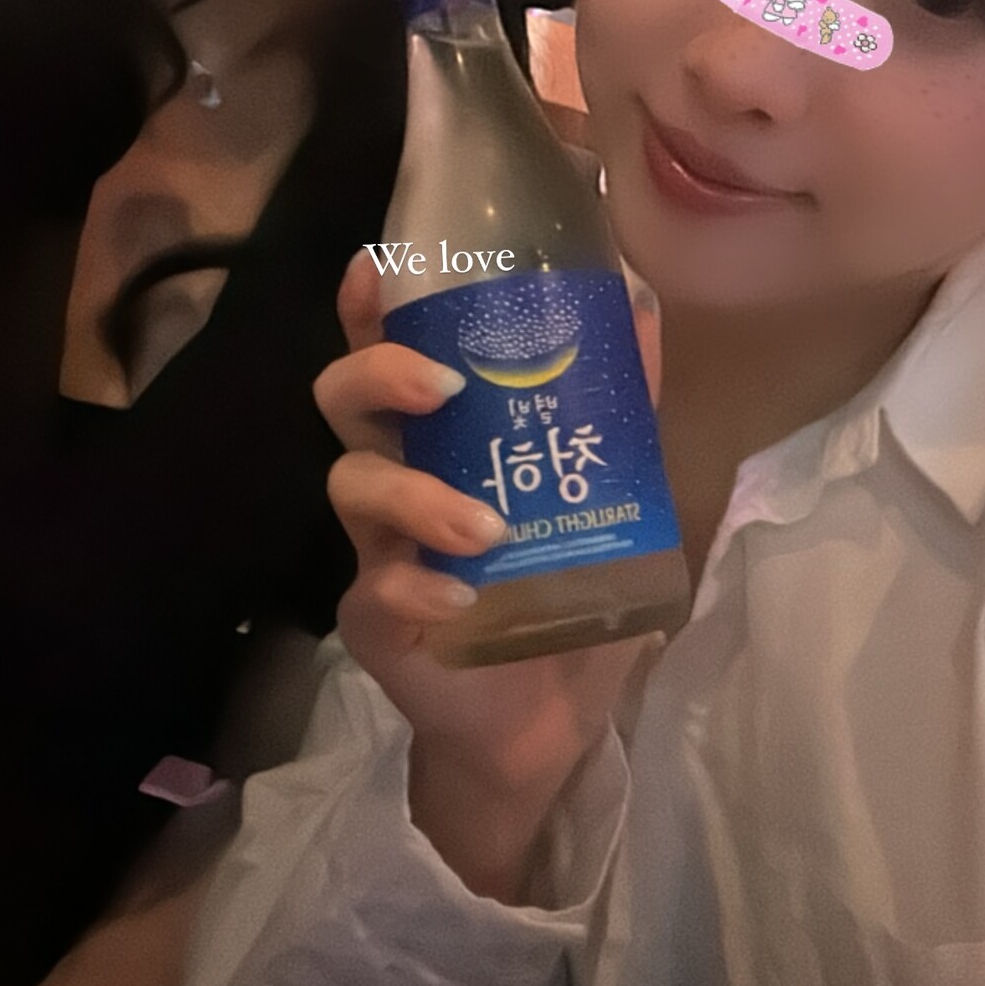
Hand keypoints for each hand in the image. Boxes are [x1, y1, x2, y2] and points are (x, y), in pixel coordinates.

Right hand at [314, 252, 659, 895]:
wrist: (550, 719)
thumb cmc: (567, 587)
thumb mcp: (612, 494)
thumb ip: (625, 412)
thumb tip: (641, 310)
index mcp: (442, 434)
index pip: (389, 351)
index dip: (369, 307)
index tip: (374, 266)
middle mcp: (398, 475)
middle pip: (344, 400)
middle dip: (380, 375)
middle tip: (443, 387)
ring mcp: (377, 551)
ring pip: (354, 487)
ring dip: (417, 497)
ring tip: (485, 527)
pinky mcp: (376, 623)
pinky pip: (377, 592)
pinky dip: (416, 587)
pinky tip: (461, 598)